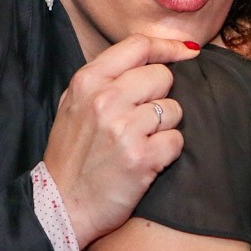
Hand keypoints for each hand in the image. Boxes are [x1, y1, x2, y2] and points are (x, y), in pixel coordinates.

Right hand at [42, 35, 199, 247]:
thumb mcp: (74, 105)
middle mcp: (105, 99)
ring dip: (165, 128)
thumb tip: (153, 56)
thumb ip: (106, 78)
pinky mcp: (141, 157)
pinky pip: (177, 140)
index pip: (138, 45)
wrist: (62, 205)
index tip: (188, 53)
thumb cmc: (73, 155)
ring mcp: (123, 128)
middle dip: (161, 97)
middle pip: (163, 76)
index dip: (169, 47)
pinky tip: (147, 160)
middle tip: (142, 121)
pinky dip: (168, 152)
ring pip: (174, 109)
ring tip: (141, 143)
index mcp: (87, 81)